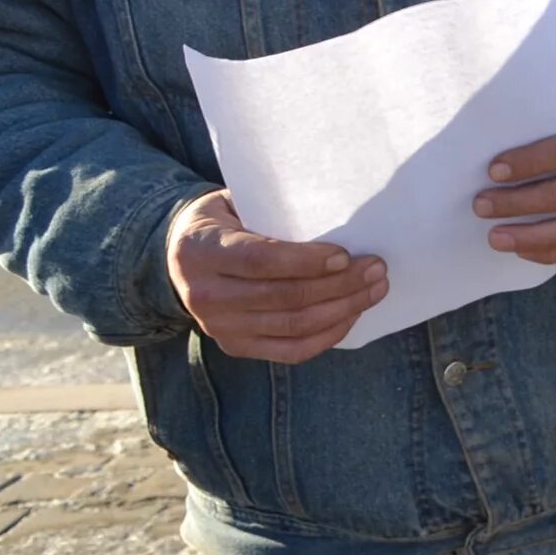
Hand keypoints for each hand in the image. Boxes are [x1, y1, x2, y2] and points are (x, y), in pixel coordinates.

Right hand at [166, 191, 387, 364]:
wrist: (179, 255)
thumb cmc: (224, 221)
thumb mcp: (235, 203)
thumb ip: (273, 210)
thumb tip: (340, 215)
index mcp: (202, 251)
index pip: (261, 261)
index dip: (307, 261)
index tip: (346, 255)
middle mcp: (205, 295)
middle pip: (285, 297)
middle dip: (340, 285)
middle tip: (377, 268)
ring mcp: (219, 327)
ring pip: (294, 326)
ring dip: (343, 309)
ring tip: (375, 289)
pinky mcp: (235, 347)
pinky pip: (291, 351)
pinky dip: (327, 335)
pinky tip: (352, 314)